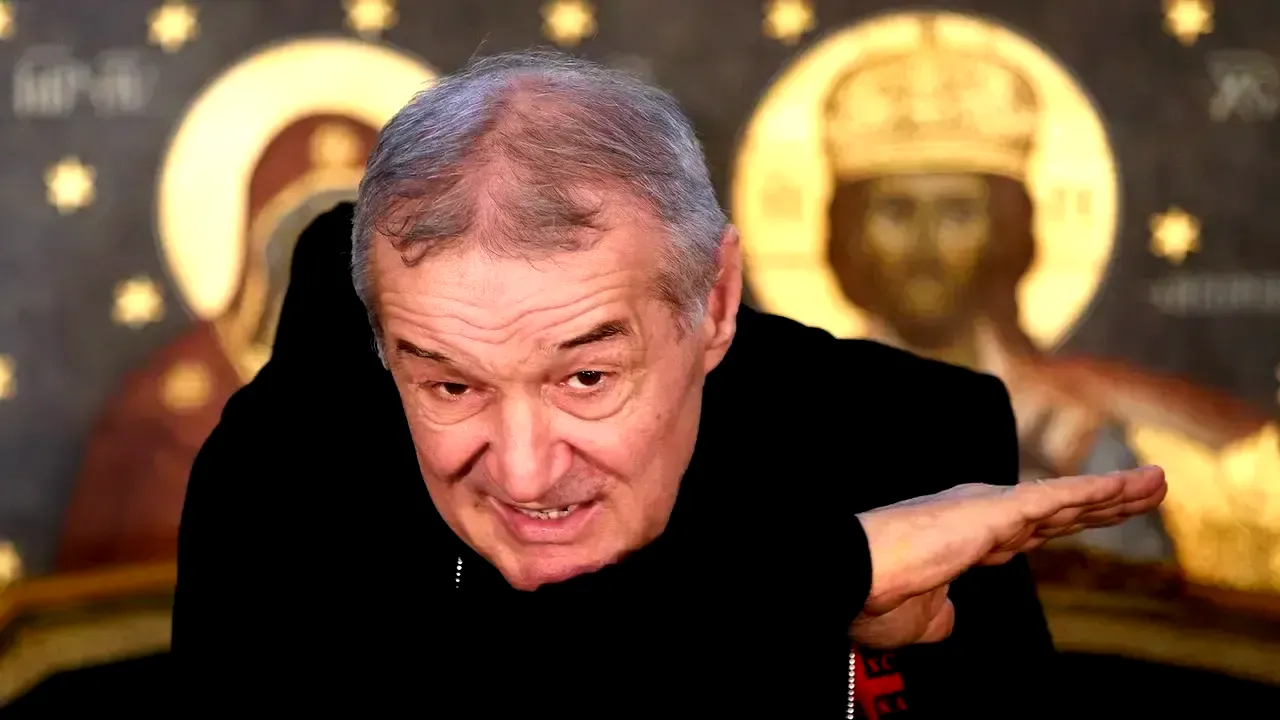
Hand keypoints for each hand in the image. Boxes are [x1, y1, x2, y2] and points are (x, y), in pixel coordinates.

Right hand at [851, 466, 1165, 645]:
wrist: (852, 574)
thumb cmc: (874, 595)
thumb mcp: (919, 619)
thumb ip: (941, 616)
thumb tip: (950, 617)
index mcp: (964, 539)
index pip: (1031, 530)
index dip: (1068, 522)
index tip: (1097, 515)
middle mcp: (980, 515)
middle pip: (1060, 510)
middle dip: (1104, 501)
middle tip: (1147, 489)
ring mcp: (989, 508)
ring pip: (1068, 499)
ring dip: (1116, 492)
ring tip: (1158, 482)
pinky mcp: (996, 509)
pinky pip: (1059, 498)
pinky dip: (1097, 490)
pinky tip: (1130, 487)